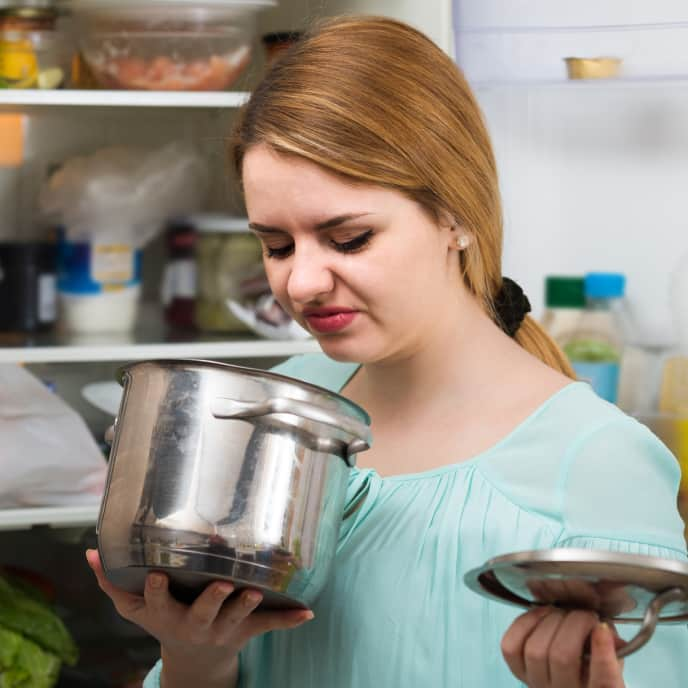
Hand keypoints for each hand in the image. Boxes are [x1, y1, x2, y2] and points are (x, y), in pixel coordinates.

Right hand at [86, 549, 313, 682]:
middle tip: (223, 584)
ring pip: (237, 618)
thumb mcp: (135, 608)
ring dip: (247, 607)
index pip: (158, 602)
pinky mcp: (248, 628)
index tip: (157, 575)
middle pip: (203, 613)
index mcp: (169, 616)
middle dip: (211, 601)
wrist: (195, 658)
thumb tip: (91, 551)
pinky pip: (270, 625)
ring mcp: (225, 627)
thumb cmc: (165, 620)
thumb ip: (112, 581)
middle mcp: (197, 623)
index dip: (157, 591)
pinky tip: (307, 612)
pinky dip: (289, 620)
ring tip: (257, 594)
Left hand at [501, 607, 625, 687]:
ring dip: (549, 621)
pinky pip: (511, 646)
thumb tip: (605, 629)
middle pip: (562, 657)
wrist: (569, 687)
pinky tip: (540, 614)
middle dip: (574, 624)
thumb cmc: (593, 672)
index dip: (602, 653)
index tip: (602, 628)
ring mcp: (538, 684)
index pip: (604, 681)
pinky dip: (524, 623)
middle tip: (584, 614)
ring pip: (536, 650)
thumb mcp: (614, 663)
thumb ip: (614, 648)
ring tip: (562, 613)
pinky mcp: (518, 673)